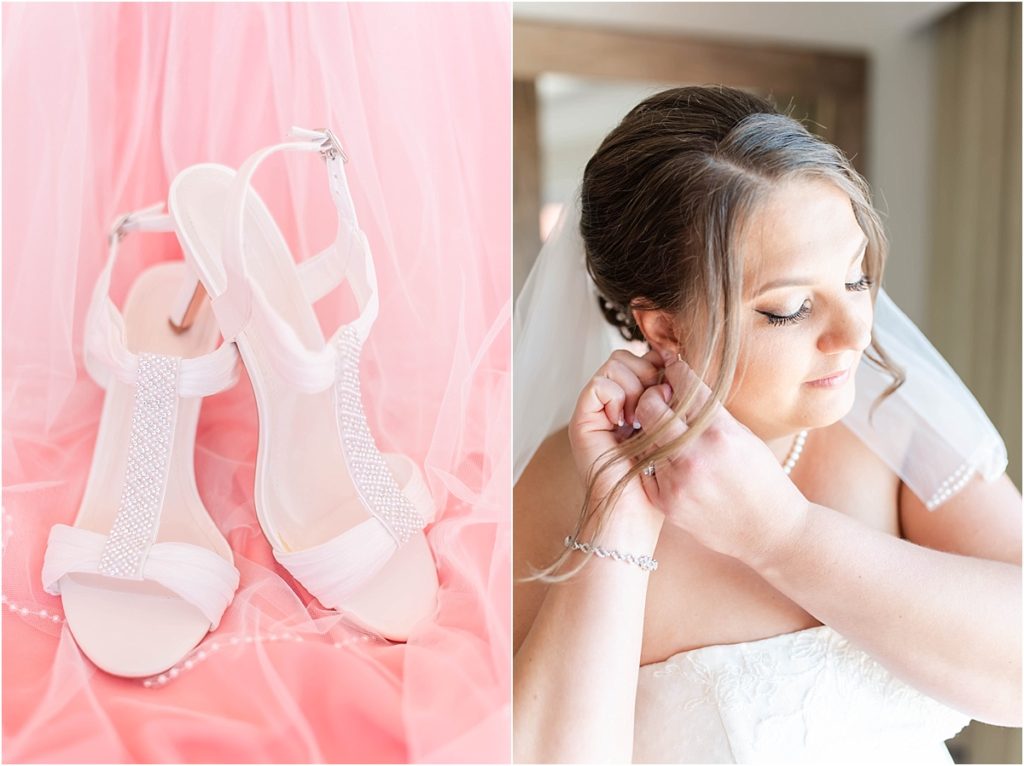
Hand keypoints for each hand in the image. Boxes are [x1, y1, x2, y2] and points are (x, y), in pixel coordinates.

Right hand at [567, 348, 665, 525]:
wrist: (632, 517)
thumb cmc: (659, 485)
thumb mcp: (673, 435)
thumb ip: (672, 404)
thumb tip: (677, 362)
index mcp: (634, 403)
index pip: (646, 359)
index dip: (662, 365)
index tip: (674, 388)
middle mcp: (613, 403)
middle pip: (630, 356)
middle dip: (650, 372)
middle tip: (658, 405)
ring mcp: (596, 411)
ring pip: (615, 364)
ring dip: (634, 385)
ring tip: (640, 418)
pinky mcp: (582, 420)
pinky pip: (599, 385)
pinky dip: (616, 397)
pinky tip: (624, 424)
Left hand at [634, 353, 809, 565]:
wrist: (769, 531)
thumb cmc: (762, 479)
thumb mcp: (744, 436)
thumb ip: (711, 413)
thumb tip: (679, 385)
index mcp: (722, 433)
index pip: (686, 387)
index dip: (675, 371)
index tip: (672, 367)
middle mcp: (697, 456)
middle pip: (651, 408)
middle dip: (652, 396)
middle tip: (659, 398)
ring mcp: (678, 481)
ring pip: (642, 438)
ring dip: (649, 427)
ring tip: (661, 428)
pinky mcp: (666, 502)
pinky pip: (644, 467)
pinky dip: (651, 457)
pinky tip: (664, 456)